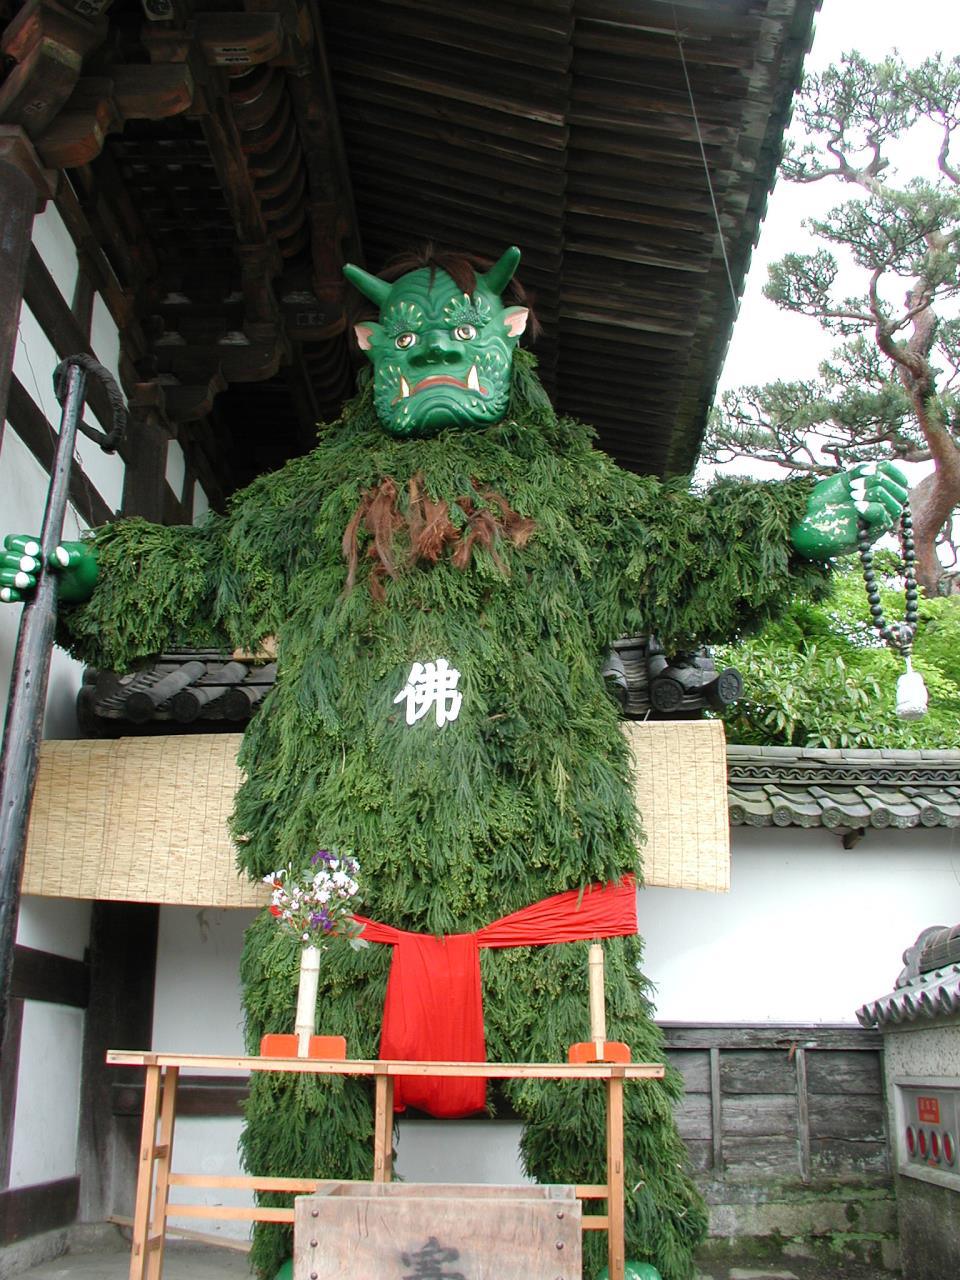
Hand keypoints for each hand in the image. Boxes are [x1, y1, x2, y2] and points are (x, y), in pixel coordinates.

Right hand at [0, 534, 97, 603]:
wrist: (90, 586)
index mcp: (34, 547)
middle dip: (15, 562)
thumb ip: (71, 554)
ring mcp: (23, 578)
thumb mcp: (82, 557)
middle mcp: (24, 562)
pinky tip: (11, 594)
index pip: (14, 542)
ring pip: (3, 575)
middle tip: (33, 567)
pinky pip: (9, 594)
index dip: (20, 545)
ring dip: (10, 577)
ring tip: (29, 581)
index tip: (35, 552)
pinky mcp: (26, 594)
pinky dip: (7, 594)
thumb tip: (59, 555)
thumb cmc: (83, 565)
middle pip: (5, 558)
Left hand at [790, 461, 908, 559]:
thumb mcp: (844, 480)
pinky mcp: (867, 537)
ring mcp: (874, 525)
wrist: (800, 521)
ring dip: (876, 494)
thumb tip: (880, 467)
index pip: (900, 480)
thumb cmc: (819, 501)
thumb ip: (863, 472)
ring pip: (896, 507)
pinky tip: (856, 505)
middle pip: (901, 493)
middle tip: (853, 485)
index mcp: (877, 494)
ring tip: (853, 495)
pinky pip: (884, 521)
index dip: (890, 471)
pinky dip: (872, 508)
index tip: (866, 469)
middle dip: (880, 482)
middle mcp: (880, 510)